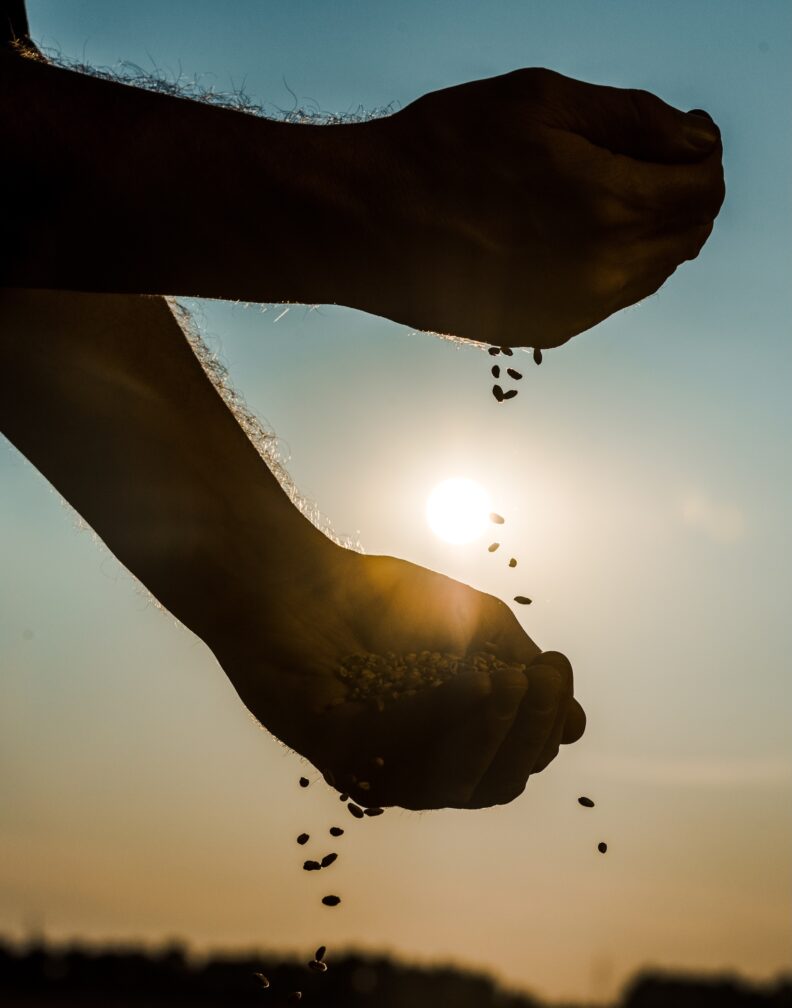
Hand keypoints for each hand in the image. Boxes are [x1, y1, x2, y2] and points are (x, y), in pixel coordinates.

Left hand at [218, 548, 584, 810]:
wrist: (293, 581)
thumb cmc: (381, 596)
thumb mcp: (472, 623)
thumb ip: (519, 668)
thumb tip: (577, 725)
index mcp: (455, 728)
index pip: (521, 752)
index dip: (548, 721)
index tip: (554, 667)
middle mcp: (424, 755)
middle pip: (501, 781)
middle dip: (531, 731)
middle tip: (538, 679)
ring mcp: (385, 762)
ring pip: (461, 788)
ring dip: (496, 735)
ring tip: (507, 681)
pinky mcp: (345, 761)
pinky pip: (408, 767)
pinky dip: (450, 725)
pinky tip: (472, 683)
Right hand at [355, 68, 723, 348]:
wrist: (364, 225)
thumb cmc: (443, 151)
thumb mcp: (542, 100)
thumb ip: (634, 119)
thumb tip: (695, 140)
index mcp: (610, 207)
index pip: (704, 188)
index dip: (704, 153)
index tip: (685, 133)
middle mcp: (603, 273)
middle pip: (686, 236)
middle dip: (684, 193)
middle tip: (650, 159)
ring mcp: (575, 310)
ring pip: (651, 271)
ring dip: (648, 230)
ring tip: (604, 190)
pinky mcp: (545, 330)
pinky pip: (607, 297)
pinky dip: (610, 263)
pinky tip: (568, 232)